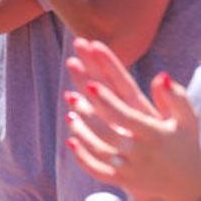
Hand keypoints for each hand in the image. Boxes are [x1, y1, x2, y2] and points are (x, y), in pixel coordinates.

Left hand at [64, 38, 200, 200]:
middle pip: (106, 131)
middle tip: (69, 93)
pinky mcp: (123, 180)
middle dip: (86, 112)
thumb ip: (176, 97)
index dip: (108, 101)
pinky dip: (82, 158)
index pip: (126, 116)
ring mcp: (129, 168)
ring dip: (81, 131)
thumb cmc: (186, 144)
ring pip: (98, 149)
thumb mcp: (188, 121)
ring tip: (69, 111)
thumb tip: (162, 75)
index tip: (91, 84)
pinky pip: (97, 171)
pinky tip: (70, 141)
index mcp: (154, 134)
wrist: (191, 183)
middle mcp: (140, 152)